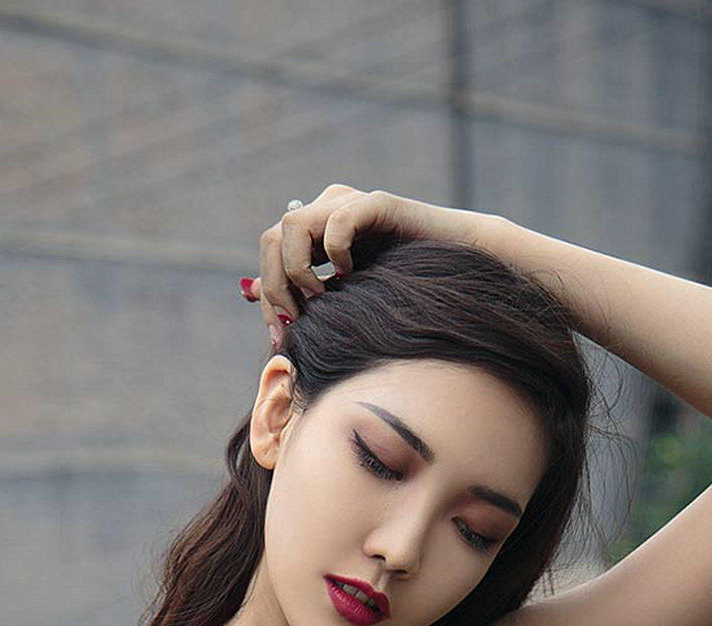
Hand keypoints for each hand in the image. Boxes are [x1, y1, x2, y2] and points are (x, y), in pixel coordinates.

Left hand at [239, 183, 500, 339]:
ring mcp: (350, 203)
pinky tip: (351, 274)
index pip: (269, 254)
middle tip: (297, 319)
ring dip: (297, 269)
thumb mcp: (343, 297)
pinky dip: (335, 253)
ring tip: (322, 296)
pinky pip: (336, 222)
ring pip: (292, 224)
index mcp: (316, 231)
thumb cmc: (406, 291)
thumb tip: (250, 292)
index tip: (281, 336)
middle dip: (277, 287)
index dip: (268, 297)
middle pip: (271, 238)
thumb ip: (300, 291)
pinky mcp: (376, 204)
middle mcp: (327, 209)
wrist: (460, 275)